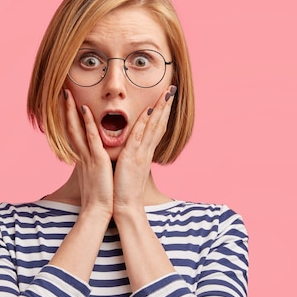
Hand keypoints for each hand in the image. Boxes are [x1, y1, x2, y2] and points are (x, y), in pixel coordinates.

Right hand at [63, 89, 113, 217]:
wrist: (99, 211)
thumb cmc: (101, 196)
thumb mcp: (97, 176)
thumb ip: (97, 165)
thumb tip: (102, 159)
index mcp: (84, 159)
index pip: (75, 135)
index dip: (71, 119)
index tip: (69, 105)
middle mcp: (82, 155)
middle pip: (71, 128)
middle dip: (66, 110)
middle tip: (63, 93)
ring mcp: (88, 156)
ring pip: (77, 129)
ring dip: (72, 111)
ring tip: (68, 94)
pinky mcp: (96, 160)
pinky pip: (90, 138)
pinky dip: (87, 123)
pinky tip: (85, 109)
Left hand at [112, 85, 175, 212]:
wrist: (126, 207)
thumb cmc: (124, 190)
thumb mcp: (129, 169)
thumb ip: (131, 156)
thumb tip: (128, 148)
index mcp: (145, 153)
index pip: (156, 128)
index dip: (162, 113)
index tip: (166, 99)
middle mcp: (146, 151)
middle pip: (159, 123)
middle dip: (166, 105)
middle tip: (172, 89)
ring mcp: (141, 154)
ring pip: (153, 126)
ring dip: (160, 108)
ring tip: (166, 93)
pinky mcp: (133, 158)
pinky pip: (139, 136)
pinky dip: (143, 122)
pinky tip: (147, 109)